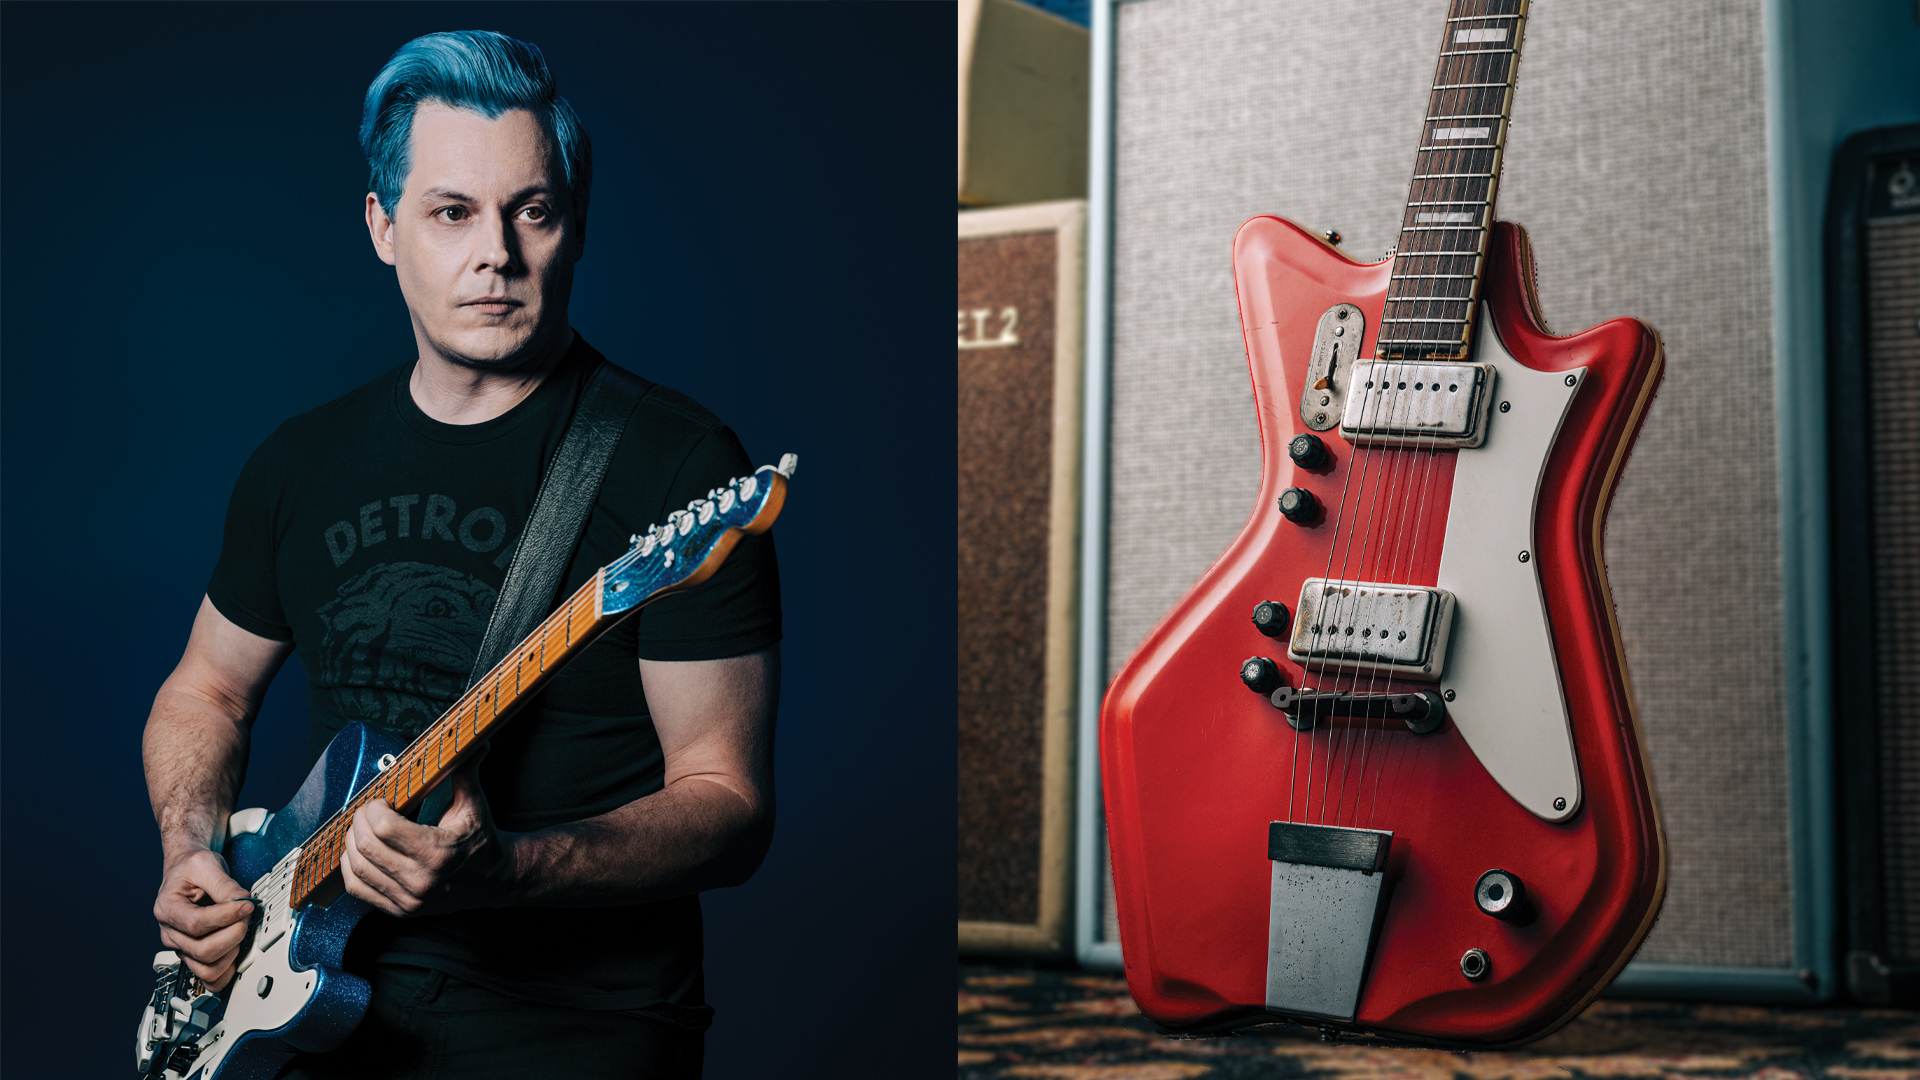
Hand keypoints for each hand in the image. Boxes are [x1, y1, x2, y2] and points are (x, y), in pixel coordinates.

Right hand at [153, 848, 255, 990]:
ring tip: (240, 932)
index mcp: (167, 908)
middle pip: (202, 950)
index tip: (246, 906)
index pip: (196, 924)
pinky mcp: (193, 955)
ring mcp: (181, 947)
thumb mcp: (206, 864)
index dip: (225, 917)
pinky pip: (208, 977)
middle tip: (246, 917)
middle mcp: (171, 932)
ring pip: (206, 969)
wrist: (187, 871)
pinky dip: (226, 972)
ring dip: (232, 954)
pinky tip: (237, 953)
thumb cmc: (192, 868)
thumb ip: (225, 885)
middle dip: (233, 935)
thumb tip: (243, 903)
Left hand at [340, 749, 519, 916]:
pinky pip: (358, 889)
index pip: (384, 828)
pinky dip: (350, 867)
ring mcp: (409, 899)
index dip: (374, 809)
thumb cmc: (481, 840)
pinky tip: (360, 852)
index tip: (383, 800)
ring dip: (352, 842)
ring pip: (357, 867)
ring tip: (364, 828)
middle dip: (360, 821)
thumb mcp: (475, 805)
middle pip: (366, 847)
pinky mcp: (400, 910)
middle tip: (370, 810)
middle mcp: (422, 880)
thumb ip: (466, 772)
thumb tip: (475, 742)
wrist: (494, 880)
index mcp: (440, 853)